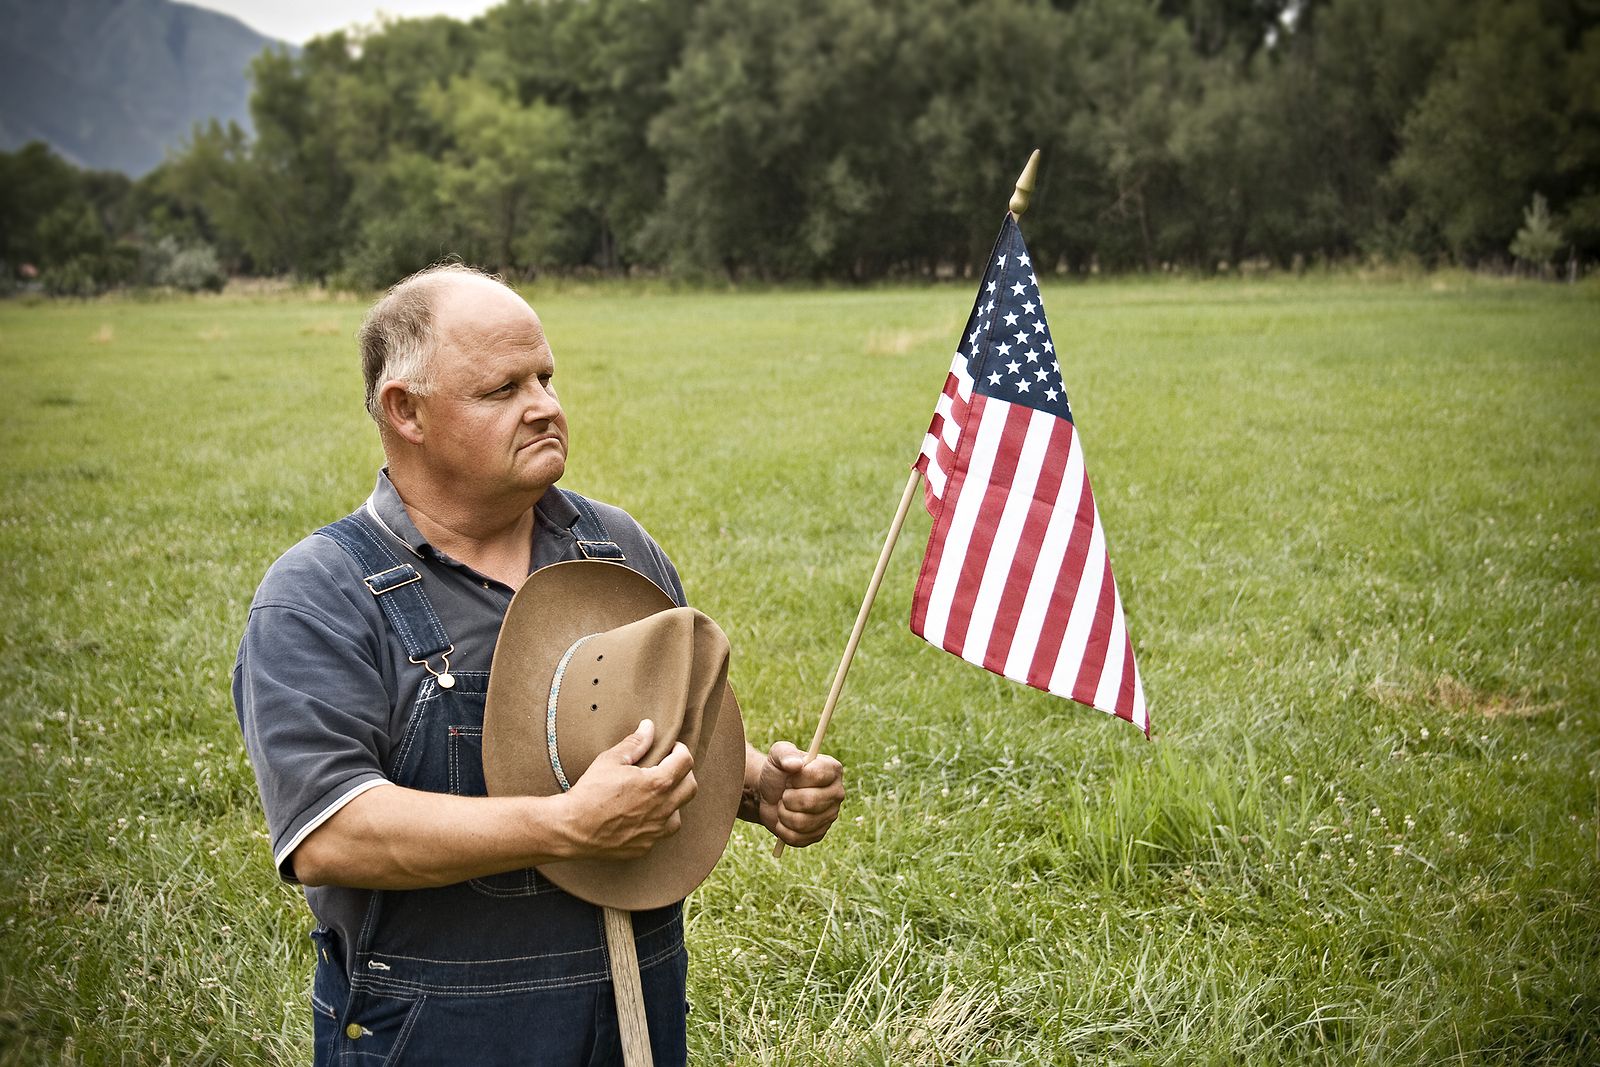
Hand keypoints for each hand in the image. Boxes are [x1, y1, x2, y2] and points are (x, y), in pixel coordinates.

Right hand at [560, 719, 696, 859]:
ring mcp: (655, 831)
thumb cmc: (590, 792)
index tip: (670, 749)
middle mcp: (663, 809)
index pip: (686, 761)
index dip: (680, 750)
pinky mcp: (645, 847)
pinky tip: (641, 815)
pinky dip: (656, 822)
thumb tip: (649, 727)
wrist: (572, 828)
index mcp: (658, 783)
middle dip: (683, 774)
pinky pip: (660, 833)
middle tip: (667, 768)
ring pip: (679, 813)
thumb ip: (634, 743)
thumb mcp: (610, 760)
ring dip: (672, 801)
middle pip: (691, 787)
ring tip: (654, 794)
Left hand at [752, 742, 843, 847]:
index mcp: (832, 769)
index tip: (789, 777)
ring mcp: (830, 816)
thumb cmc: (777, 772)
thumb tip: (795, 765)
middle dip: (788, 798)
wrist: (768, 794)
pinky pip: (797, 838)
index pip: (817, 775)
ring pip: (802, 822)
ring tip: (783, 806)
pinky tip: (784, 820)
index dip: (796, 778)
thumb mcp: (777, 755)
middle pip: (810, 801)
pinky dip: (783, 829)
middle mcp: (837, 793)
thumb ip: (784, 754)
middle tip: (785, 793)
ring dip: (783, 814)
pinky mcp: (819, 834)